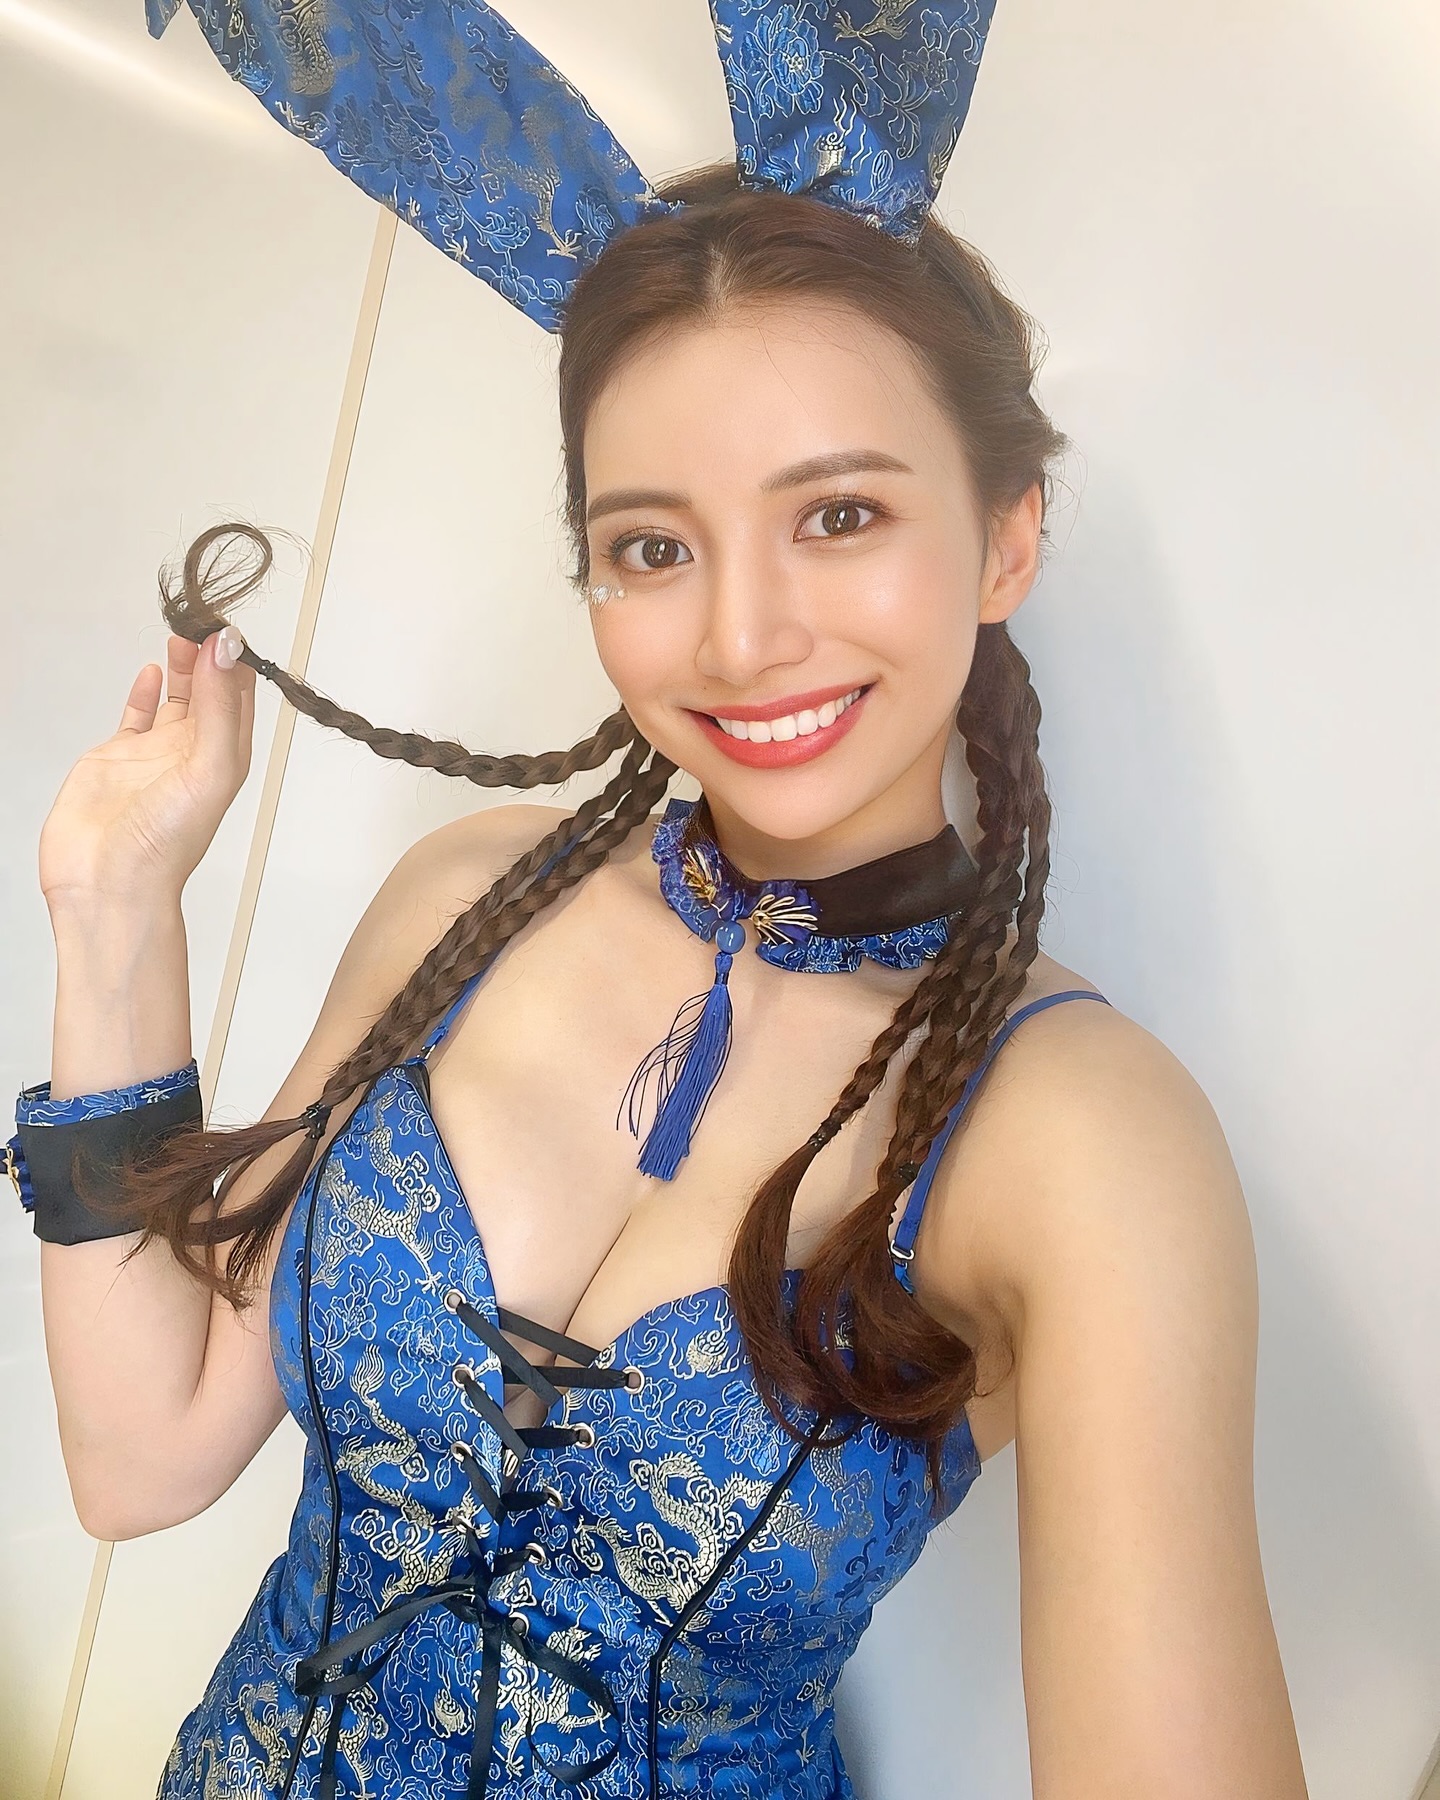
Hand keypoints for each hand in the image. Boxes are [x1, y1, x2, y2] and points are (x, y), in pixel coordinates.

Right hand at [39, 629, 255, 908]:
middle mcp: (194, 754)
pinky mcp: (118, 759)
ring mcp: (155, 755)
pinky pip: (137, 716)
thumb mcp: (210, 767)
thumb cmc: (165, 843)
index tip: (225, 626)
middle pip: (212, 692)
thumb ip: (220, 707)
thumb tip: (226, 650)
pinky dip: (145, 691)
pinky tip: (151, 669)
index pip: (241, 696)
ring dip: (183, 667)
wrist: (108, 882)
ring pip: (177, 699)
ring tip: (182, 634)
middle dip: (210, 655)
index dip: (236, 659)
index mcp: (226, 756)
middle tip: (201, 620)